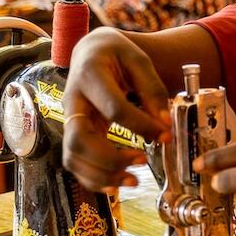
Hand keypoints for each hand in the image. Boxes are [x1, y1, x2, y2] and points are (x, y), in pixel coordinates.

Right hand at [62, 28, 170, 191]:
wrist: (90, 51)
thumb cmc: (116, 54)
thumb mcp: (139, 60)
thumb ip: (152, 89)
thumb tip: (164, 123)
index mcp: (90, 75)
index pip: (114, 107)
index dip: (141, 125)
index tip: (165, 136)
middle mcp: (72, 100)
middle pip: (79, 138)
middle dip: (110, 158)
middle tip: (143, 161)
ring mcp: (69, 118)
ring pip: (73, 156)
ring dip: (101, 175)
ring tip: (133, 180)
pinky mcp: (73, 132)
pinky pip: (75, 162)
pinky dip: (92, 179)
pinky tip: (116, 185)